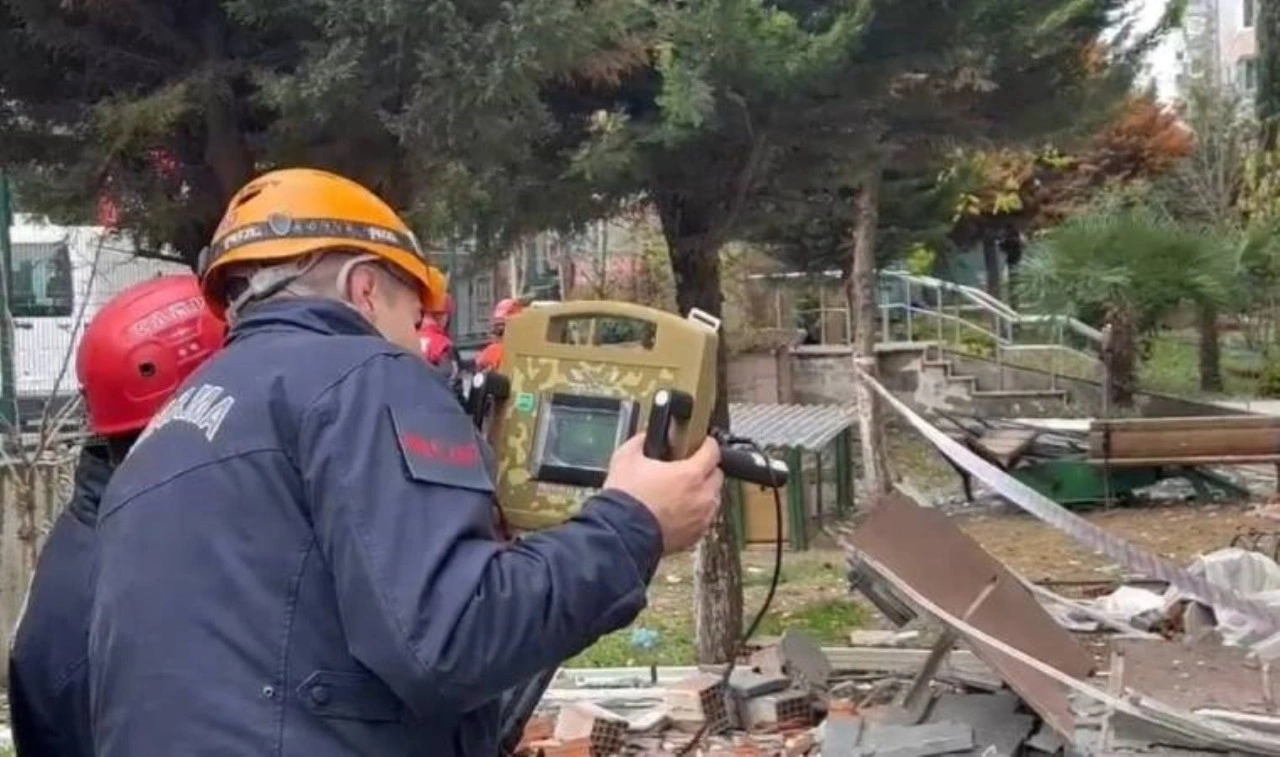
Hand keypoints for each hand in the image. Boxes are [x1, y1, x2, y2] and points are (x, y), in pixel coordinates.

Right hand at [603, 434, 723, 554]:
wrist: (621, 535)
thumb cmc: (626, 500)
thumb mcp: (626, 458)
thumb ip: (640, 441)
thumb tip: (646, 437)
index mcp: (690, 474)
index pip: (712, 451)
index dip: (707, 444)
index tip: (702, 443)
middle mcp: (701, 496)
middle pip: (716, 475)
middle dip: (705, 469)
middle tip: (689, 468)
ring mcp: (700, 518)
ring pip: (712, 498)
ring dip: (703, 492)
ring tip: (682, 491)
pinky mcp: (695, 536)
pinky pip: (704, 519)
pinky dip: (696, 513)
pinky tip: (678, 510)